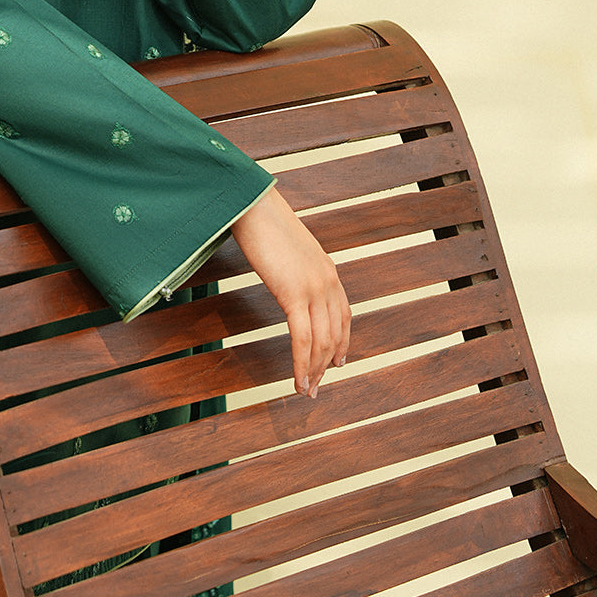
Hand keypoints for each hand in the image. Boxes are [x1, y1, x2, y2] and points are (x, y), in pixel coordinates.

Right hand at [231, 186, 350, 398]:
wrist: (253, 205)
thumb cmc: (262, 223)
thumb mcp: (288, 249)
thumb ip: (295, 267)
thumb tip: (286, 277)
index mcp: (327, 270)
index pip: (343, 315)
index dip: (342, 343)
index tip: (337, 363)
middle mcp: (328, 281)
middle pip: (334, 334)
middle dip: (327, 365)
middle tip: (315, 388)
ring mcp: (314, 288)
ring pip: (321, 342)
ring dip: (315, 371)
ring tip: (306, 391)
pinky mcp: (294, 294)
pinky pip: (302, 339)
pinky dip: (301, 364)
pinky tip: (298, 381)